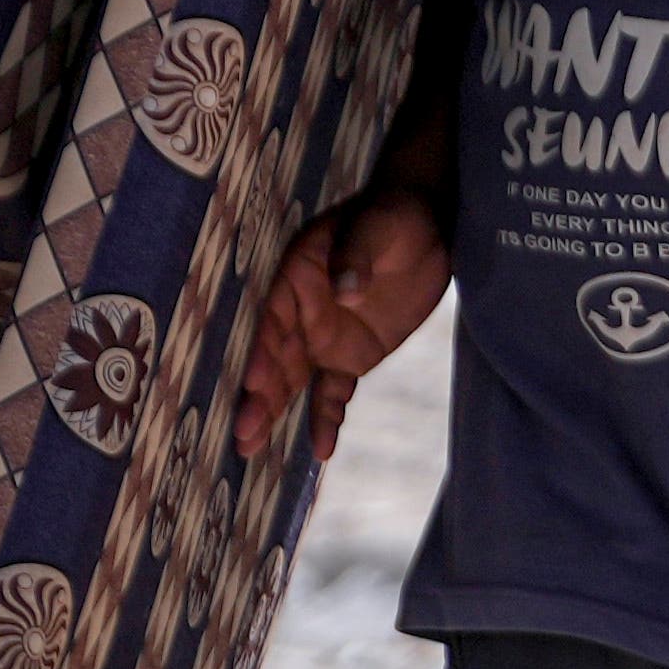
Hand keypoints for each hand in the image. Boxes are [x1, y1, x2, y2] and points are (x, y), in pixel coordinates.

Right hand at [231, 189, 446, 462]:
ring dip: (274, 412)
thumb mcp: (378, 227)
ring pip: (292, 381)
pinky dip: (326, 418)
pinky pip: (334, 391)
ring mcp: (322, 338)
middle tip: (242, 434)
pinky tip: (321, 450)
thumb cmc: (392, 218)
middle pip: (274, 358)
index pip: (274, 317)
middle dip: (258, 396)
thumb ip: (357, 256)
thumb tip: (346, 290)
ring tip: (250, 450)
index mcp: (297, 276)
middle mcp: (300, 313)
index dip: (263, 349)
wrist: (425, 227)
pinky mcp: (351, 356)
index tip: (256, 382)